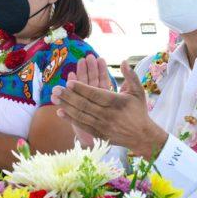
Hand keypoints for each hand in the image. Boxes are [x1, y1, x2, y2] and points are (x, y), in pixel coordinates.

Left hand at [51, 61, 167, 156]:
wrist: (142, 136)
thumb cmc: (139, 111)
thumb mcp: (138, 92)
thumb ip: (131, 76)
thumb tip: (124, 61)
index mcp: (116, 102)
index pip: (95, 94)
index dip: (81, 88)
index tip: (69, 82)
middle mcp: (108, 114)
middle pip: (84, 104)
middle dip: (68, 96)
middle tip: (55, 89)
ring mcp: (103, 126)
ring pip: (80, 115)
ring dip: (66, 106)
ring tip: (54, 98)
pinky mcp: (99, 135)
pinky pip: (82, 125)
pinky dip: (70, 119)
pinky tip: (60, 112)